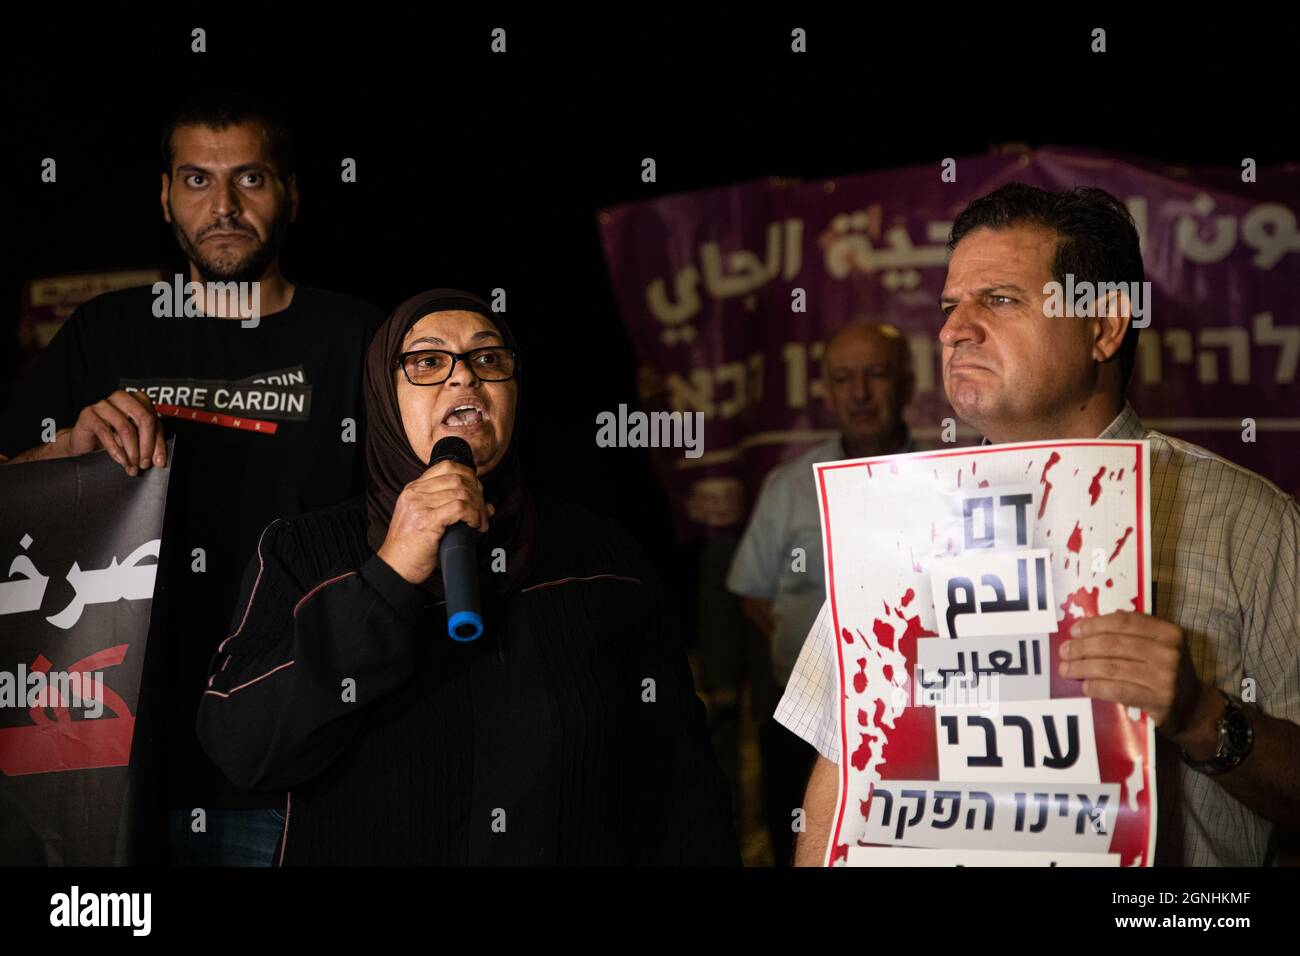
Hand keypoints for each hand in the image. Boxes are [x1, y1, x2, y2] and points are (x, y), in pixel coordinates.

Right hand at [66, 390, 167, 475]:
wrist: (85, 440)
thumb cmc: (113, 436)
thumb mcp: (136, 439)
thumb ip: (150, 445)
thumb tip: (159, 460)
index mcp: (138, 399)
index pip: (154, 420)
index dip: (158, 442)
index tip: (158, 461)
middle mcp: (122, 398)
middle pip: (143, 418)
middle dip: (147, 445)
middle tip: (144, 463)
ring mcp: (104, 404)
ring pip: (125, 428)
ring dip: (131, 451)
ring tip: (132, 465)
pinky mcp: (89, 414)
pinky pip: (105, 432)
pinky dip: (115, 450)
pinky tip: (120, 460)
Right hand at [376, 460, 494, 584]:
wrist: (395, 568)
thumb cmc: (412, 548)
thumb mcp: (428, 520)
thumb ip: (452, 508)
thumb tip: (487, 506)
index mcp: (413, 489)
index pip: (447, 467)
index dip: (468, 476)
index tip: (477, 491)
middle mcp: (415, 493)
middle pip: (458, 478)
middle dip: (477, 493)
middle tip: (483, 511)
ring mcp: (420, 505)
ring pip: (462, 493)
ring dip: (478, 508)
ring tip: (479, 523)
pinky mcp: (427, 520)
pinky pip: (460, 508)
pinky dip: (474, 515)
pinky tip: (474, 525)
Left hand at [1061, 610, 1214, 745]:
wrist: (1194, 708)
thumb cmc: (1165, 672)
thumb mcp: (1158, 647)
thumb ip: (1131, 634)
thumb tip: (1087, 627)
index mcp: (1168, 632)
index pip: (1124, 621)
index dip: (1095, 624)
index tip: (1074, 631)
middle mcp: (1168, 652)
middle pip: (1112, 644)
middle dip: (1082, 648)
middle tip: (1064, 652)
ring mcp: (1165, 677)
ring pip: (1111, 667)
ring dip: (1082, 668)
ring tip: (1066, 669)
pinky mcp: (1158, 700)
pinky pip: (1118, 690)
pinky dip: (1097, 687)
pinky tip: (1085, 686)